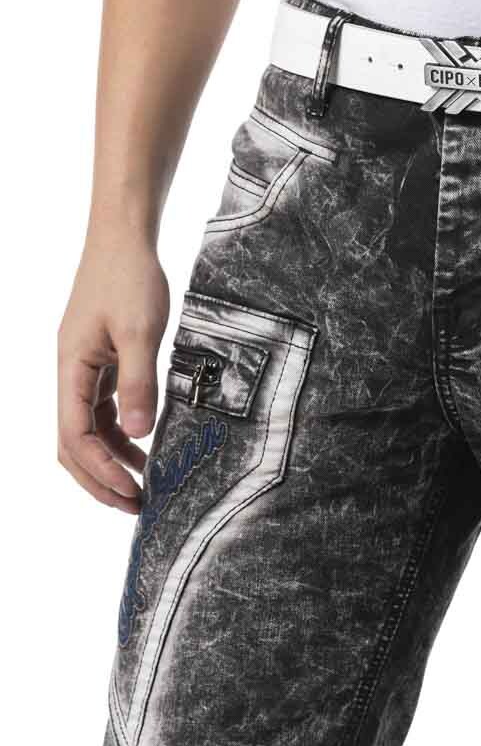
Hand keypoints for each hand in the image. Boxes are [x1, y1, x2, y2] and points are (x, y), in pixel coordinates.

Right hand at [58, 233, 169, 512]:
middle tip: (135, 506)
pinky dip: (121, 435)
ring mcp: (83, 369)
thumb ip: (140, 382)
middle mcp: (70, 374)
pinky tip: (145, 447)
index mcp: (71, 369)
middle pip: (74, 443)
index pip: (75, 437)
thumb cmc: (130, 278)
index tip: (130, 493)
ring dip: (112, 461)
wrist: (123, 239)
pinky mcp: (100, 363)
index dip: (99, 470)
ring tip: (144, 485)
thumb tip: (140, 434)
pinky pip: (103, 410)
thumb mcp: (141, 332)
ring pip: (88, 430)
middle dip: (100, 478)